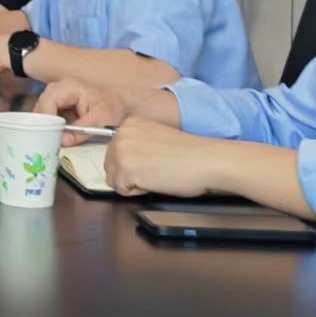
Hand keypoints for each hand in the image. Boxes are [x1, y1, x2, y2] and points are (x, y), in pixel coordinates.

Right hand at [37, 79, 126, 143]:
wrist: (118, 104)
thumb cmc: (111, 108)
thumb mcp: (100, 121)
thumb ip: (81, 131)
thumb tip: (61, 141)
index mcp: (68, 88)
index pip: (48, 103)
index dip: (46, 121)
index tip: (49, 137)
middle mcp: (58, 88)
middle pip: (41, 106)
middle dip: (43, 124)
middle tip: (46, 140)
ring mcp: (56, 94)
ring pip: (41, 111)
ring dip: (45, 126)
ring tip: (50, 140)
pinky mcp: (58, 103)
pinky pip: (47, 114)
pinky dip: (50, 125)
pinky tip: (55, 136)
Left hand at [103, 118, 217, 198]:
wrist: (205, 160)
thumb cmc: (189, 153)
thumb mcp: (155, 138)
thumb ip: (136, 144)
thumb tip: (127, 158)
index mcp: (129, 125)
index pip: (115, 152)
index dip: (134, 163)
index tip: (152, 161)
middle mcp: (121, 135)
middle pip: (111, 166)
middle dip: (131, 174)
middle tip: (156, 170)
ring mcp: (120, 152)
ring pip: (115, 180)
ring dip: (134, 183)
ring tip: (156, 174)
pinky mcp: (125, 170)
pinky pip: (122, 191)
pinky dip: (138, 192)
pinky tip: (156, 181)